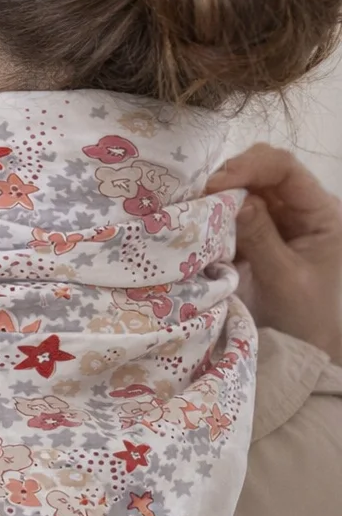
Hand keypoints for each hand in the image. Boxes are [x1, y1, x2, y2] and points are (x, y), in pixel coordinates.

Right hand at [207, 144, 341, 363]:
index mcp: (320, 213)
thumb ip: (262, 238)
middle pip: (263, 170)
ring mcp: (274, 221)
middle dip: (231, 176)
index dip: (250, 167)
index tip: (215, 185)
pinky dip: (212, 214)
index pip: (286, 170)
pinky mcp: (252, 236)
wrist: (295, 348)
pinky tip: (196, 222)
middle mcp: (298, 209)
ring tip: (196, 210)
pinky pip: (230, 213)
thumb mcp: (284, 278)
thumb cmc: (301, 317)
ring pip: (243, 188)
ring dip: (218, 194)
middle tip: (200, 197)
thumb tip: (237, 200)